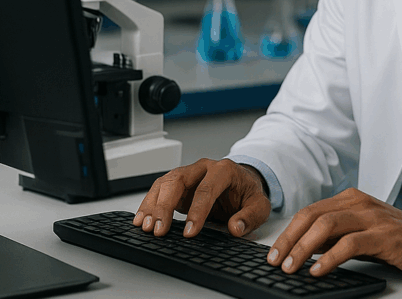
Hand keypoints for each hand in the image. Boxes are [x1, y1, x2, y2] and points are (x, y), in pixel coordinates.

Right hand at [133, 158, 271, 238]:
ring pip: (164, 183)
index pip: (207, 188)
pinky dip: (149, 204)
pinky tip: (142, 219)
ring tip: (145, 226)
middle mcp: (203, 168)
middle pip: (178, 180)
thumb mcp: (260, 205)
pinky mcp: (178, 185)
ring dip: (152, 205)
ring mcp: (188, 174)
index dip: (197, 210)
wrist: (243, 183)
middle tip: (159, 229)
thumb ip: (250, 216)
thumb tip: (236, 228)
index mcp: (224, 170)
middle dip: (165, 206)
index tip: (190, 232)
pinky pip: (159, 190)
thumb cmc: (248, 193)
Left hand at [266, 188, 401, 277]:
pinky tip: (318, 270)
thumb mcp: (363, 232)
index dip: (288, 232)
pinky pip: (350, 244)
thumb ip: (337, 235)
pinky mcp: (384, 236)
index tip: (274, 253)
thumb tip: (305, 248)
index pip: (310, 212)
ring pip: (327, 227)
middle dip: (289, 240)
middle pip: (313, 216)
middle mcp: (359, 204)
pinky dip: (330, 258)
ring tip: (291, 268)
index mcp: (351, 199)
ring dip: (303, 248)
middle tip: (274, 262)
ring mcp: (372, 218)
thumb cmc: (400, 238)